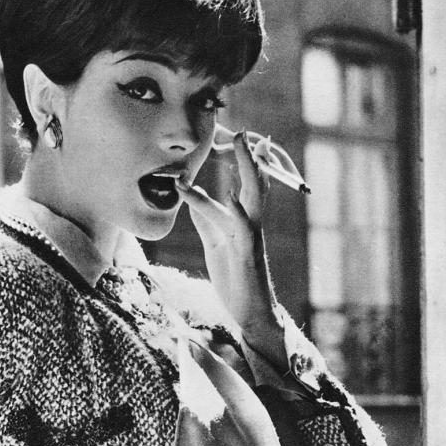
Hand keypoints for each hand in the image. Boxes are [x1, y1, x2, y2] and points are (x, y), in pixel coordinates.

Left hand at [176, 130, 278, 337]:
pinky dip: (236, 211)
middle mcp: (250, 224)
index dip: (240, 161)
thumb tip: (191, 198)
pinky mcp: (247, 255)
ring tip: (243, 145)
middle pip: (253, 183)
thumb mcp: (215, 245)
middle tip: (243, 130)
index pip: (243, 184)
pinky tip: (231, 194)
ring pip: (253, 198)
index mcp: (242, 221)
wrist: (251, 314)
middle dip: (248, 157)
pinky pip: (243, 229)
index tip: (236, 135)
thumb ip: (206, 220)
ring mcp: (251, 238)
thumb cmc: (236, 279)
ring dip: (248, 170)